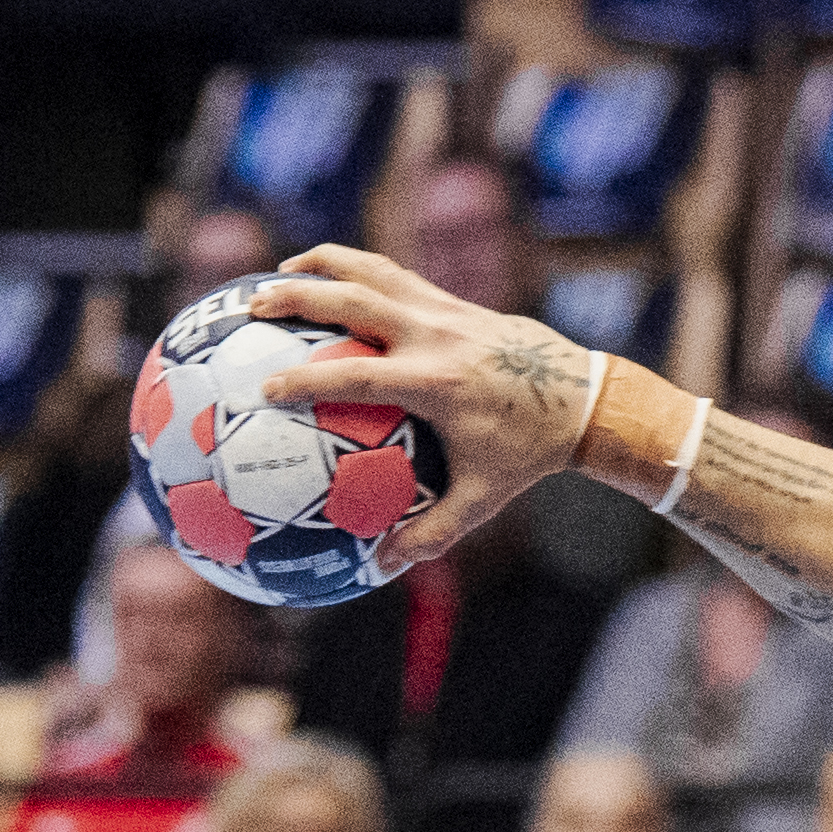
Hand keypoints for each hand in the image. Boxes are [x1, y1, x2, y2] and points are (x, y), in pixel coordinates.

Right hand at [243, 248, 617, 573]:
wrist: (580, 397)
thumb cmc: (529, 452)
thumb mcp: (484, 498)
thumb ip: (433, 533)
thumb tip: (382, 566)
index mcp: (437, 384)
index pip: (359, 376)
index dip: (310, 381)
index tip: (267, 390)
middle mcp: (436, 336)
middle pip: (355, 300)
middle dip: (299, 297)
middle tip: (252, 305)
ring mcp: (443, 309)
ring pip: (371, 270)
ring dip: (320, 265)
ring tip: (276, 274)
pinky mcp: (451, 298)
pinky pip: (392, 273)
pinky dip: (353, 268)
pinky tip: (324, 276)